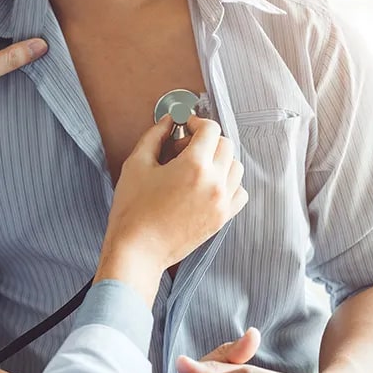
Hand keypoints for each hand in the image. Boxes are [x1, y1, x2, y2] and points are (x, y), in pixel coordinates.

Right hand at [96, 116, 247, 303]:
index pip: (210, 129)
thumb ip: (155, 136)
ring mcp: (222, 202)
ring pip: (236, 167)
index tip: (185, 127)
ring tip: (196, 168)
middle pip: (226, 145)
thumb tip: (169, 121)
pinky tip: (208, 186)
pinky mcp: (222, 219)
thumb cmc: (133, 209)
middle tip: (184, 149)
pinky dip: (229, 183)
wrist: (138, 250)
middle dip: (206, 140)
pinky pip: (239, 192)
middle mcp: (214, 183)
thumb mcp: (137, 164)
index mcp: (194, 166)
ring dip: (220, 160)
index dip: (196, 122)